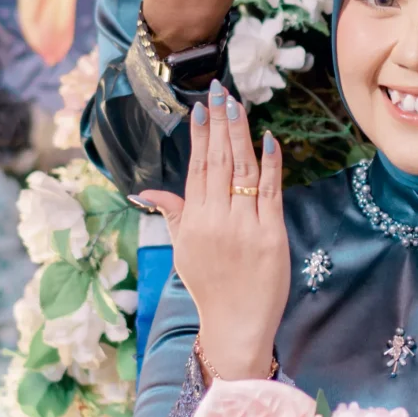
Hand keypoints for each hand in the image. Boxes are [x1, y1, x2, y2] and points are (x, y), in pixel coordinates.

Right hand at [140, 82, 286, 380]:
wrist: (236, 325)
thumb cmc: (210, 286)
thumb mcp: (183, 250)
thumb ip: (172, 215)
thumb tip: (145, 192)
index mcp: (194, 223)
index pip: (196, 168)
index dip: (199, 136)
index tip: (200, 107)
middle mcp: (217, 221)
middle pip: (219, 162)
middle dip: (219, 124)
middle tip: (219, 92)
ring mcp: (245, 227)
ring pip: (243, 171)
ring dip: (241, 135)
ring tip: (238, 105)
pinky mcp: (272, 235)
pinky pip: (270, 193)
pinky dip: (270, 165)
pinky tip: (269, 140)